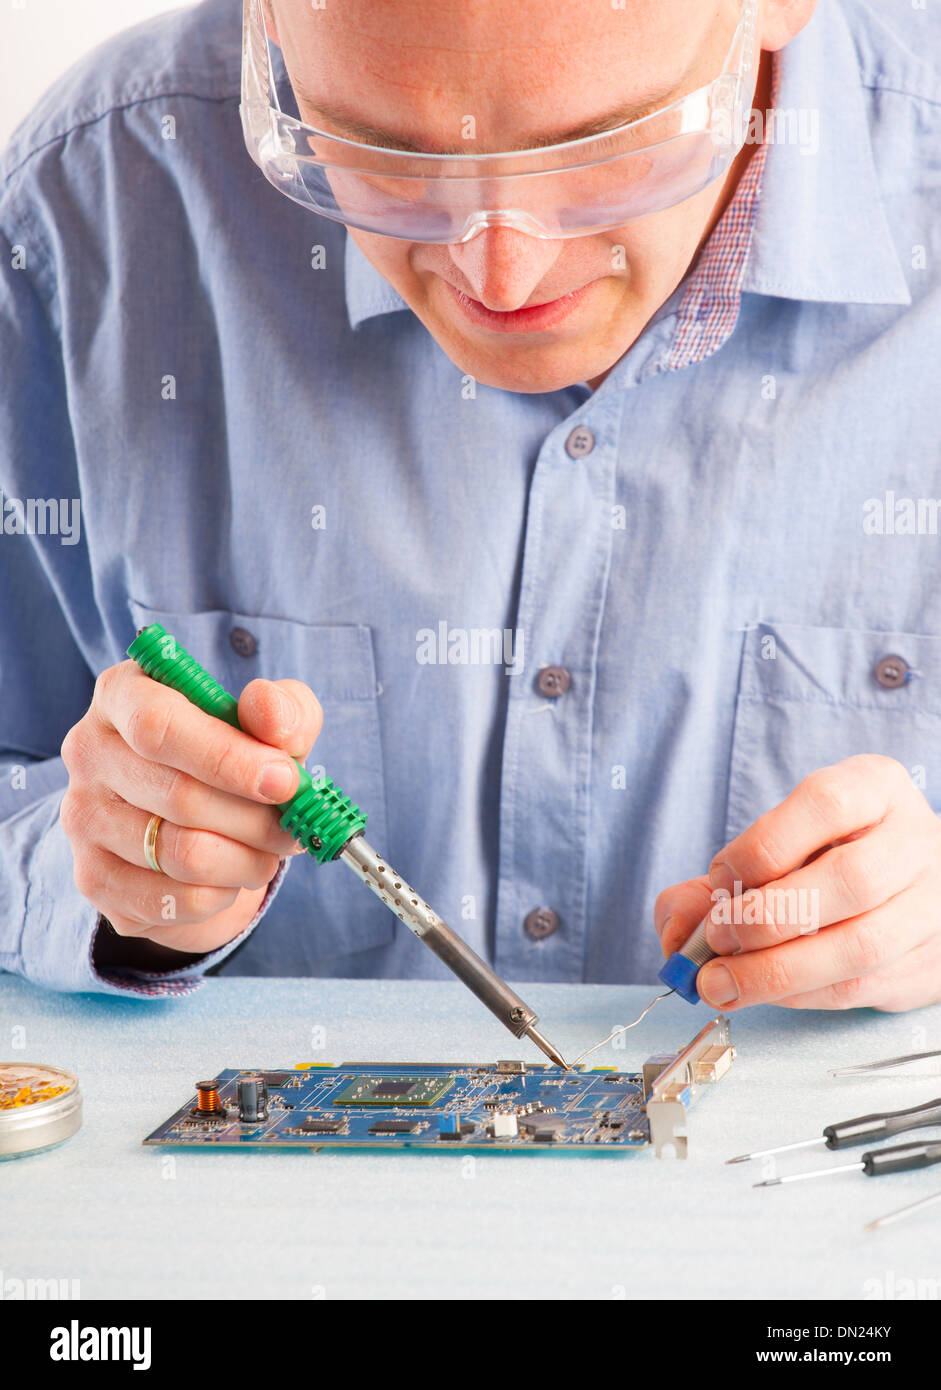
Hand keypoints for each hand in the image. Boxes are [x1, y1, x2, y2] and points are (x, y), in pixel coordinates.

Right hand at [61, 660, 321, 952]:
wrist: (200, 819)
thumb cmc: (237, 754)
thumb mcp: (271, 720)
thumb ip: (281, 710)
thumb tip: (274, 722)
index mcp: (123, 695)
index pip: (158, 726)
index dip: (227, 758)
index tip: (284, 780)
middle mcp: (89, 752)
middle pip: (179, 796)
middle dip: (256, 819)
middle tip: (291, 828)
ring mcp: (83, 819)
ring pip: (182, 854)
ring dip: (247, 860)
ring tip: (267, 851)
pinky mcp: (94, 879)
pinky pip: (176, 900)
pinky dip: (223, 894)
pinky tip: (232, 877)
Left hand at [654, 755, 940, 1011]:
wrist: (908, 888)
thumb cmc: (825, 859)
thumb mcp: (777, 842)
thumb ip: (713, 880)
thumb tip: (677, 929)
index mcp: (876, 789)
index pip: (825, 804)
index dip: (763, 845)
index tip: (720, 876)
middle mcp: (914, 843)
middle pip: (852, 880)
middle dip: (768, 916)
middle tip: (716, 936)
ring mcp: (929, 906)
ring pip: (860, 946)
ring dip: (777, 971)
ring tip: (721, 980)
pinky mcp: (926, 964)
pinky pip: (860, 988)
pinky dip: (799, 995)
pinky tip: (763, 990)